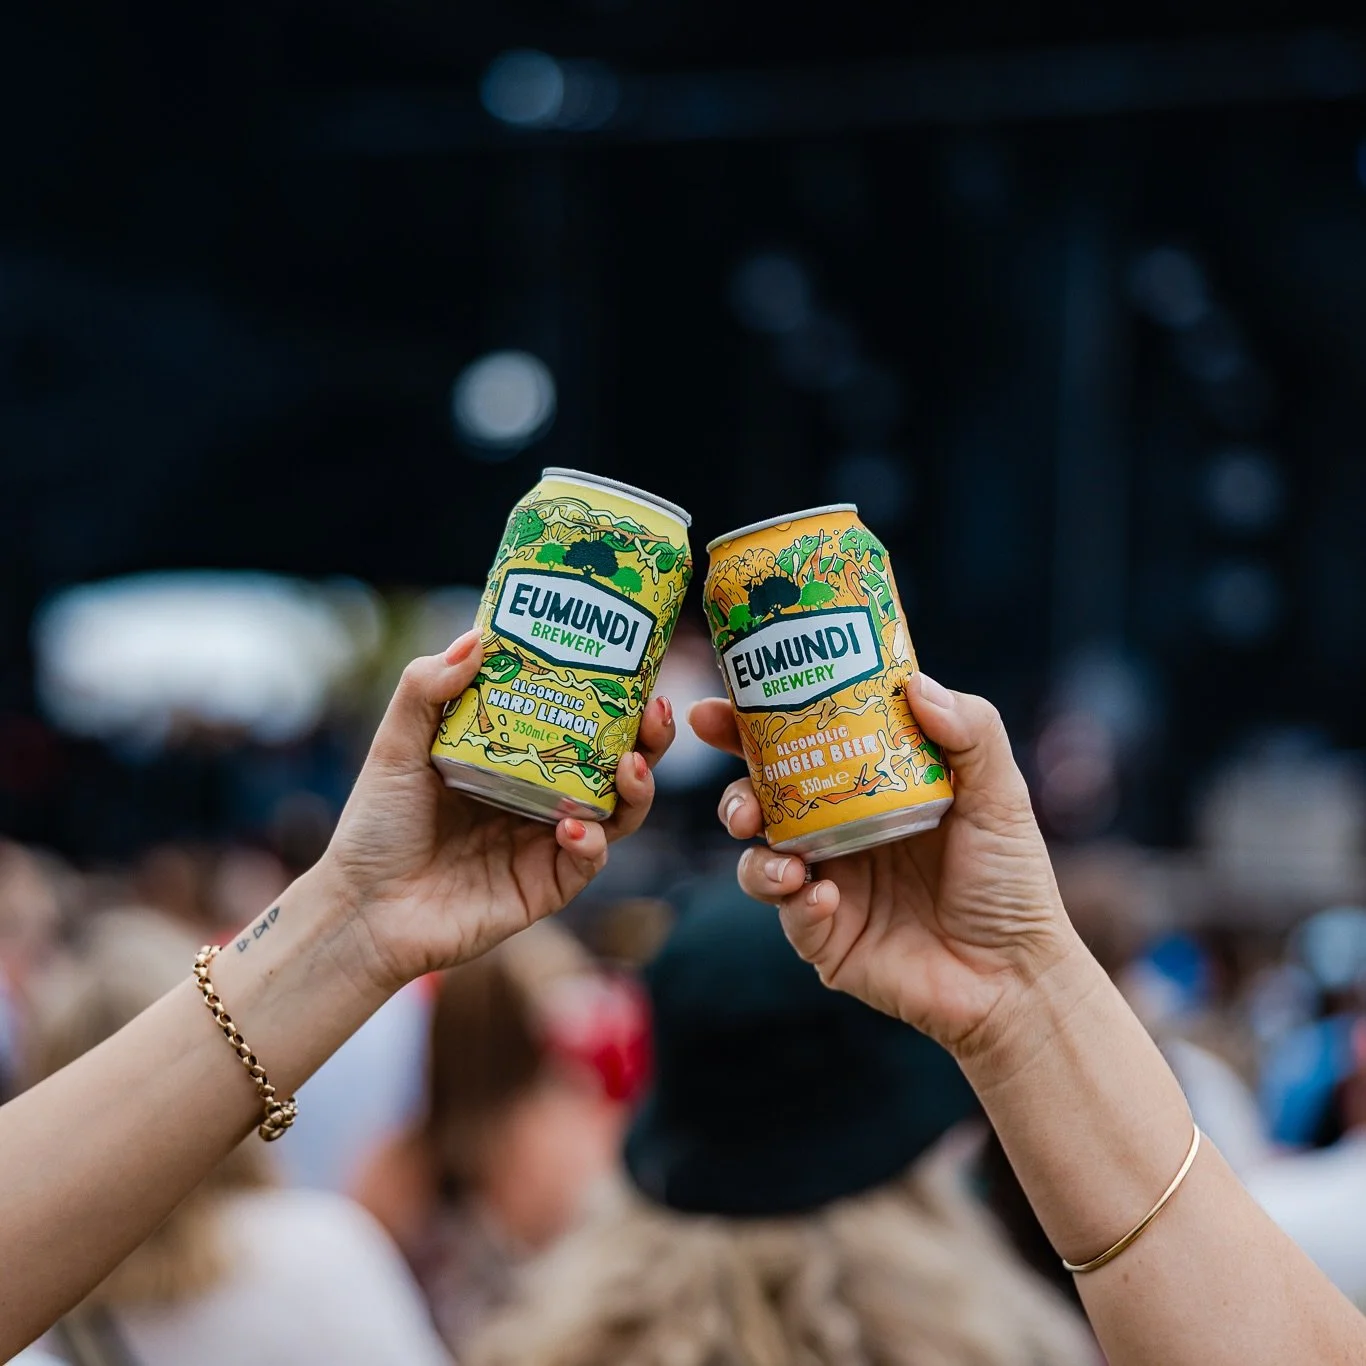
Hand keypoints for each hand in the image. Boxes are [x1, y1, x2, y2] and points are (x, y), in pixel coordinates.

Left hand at [323, 630, 673, 991]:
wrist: (363, 910)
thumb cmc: (376, 828)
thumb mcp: (396, 746)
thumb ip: (426, 688)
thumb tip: (476, 637)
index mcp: (513, 758)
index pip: (577, 721)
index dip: (612, 698)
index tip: (630, 668)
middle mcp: (539, 798)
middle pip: (614, 764)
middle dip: (646, 740)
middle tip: (655, 713)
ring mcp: (546, 843)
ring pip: (617, 812)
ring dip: (636, 788)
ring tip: (630, 767)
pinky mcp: (545, 887)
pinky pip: (588, 862)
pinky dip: (592, 843)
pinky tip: (573, 828)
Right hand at [690, 674, 1079, 1058]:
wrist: (1017, 976)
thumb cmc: (1011, 880)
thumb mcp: (998, 794)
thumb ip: (970, 731)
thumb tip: (915, 684)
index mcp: (866, 788)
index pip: (800, 746)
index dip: (750, 726)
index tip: (718, 710)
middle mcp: (837, 833)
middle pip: (761, 801)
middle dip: (734, 795)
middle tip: (743, 804)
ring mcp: (827, 886)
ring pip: (758, 862)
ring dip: (756, 859)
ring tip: (788, 863)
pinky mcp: (826, 939)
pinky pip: (790, 917)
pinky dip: (798, 904)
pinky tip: (824, 897)